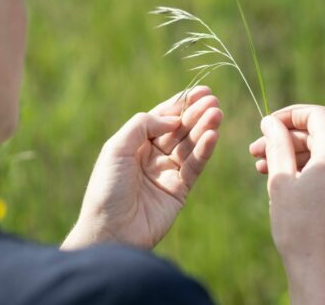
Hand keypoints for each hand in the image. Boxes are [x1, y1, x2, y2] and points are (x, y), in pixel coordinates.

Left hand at [63, 86, 222, 249]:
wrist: (110, 232)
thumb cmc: (107, 189)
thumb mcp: (116, 148)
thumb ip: (143, 125)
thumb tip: (172, 118)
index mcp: (135, 144)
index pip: (162, 118)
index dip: (181, 104)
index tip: (201, 91)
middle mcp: (153, 156)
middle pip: (180, 129)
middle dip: (196, 114)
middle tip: (214, 100)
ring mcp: (167, 173)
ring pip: (190, 145)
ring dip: (204, 128)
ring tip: (217, 113)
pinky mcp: (180, 190)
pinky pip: (195, 166)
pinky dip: (205, 150)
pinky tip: (212, 135)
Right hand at [249, 105, 324, 304]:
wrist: (320, 269)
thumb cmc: (297, 225)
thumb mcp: (280, 179)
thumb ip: (276, 144)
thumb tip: (270, 121)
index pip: (315, 115)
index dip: (288, 114)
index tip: (265, 124)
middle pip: (315, 134)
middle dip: (283, 139)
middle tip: (254, 150)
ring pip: (319, 151)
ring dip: (291, 154)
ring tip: (261, 167)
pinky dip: (304, 168)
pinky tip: (280, 179)